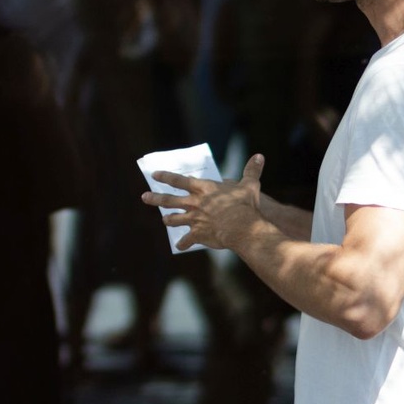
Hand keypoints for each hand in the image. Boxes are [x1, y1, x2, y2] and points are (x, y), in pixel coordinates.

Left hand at [142, 153, 265, 251]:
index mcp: (203, 189)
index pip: (179, 180)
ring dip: (169, 220)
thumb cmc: (245, 205)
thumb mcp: (249, 185)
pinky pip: (187, 240)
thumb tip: (259, 156)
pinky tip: (180, 247)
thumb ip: (251, 171)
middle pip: (169, 200)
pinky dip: (183, 243)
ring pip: (174, 219)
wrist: (241, 227)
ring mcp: (193, 219)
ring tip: (164, 221)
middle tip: (144, 197)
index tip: (154, 174)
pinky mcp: (197, 234)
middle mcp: (194, 203)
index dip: (166, 176)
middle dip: (155, 198)